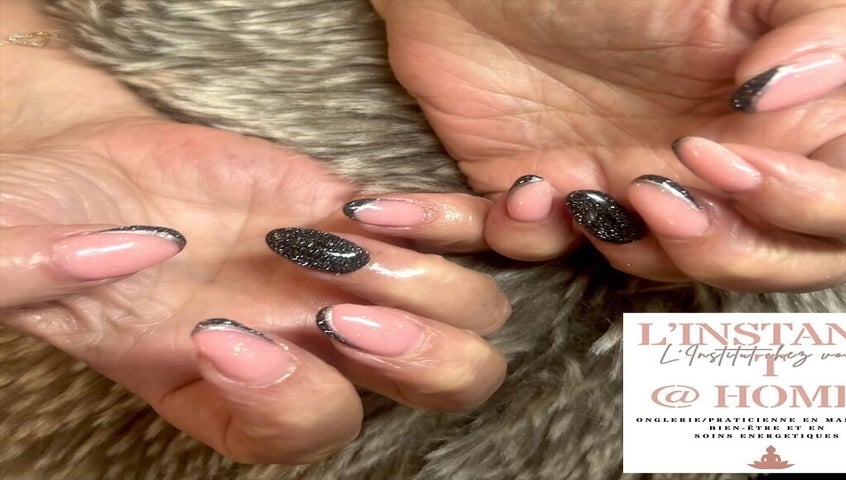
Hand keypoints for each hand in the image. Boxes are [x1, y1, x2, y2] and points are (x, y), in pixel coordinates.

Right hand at [1, 1, 507, 463]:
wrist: (94, 177)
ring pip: (463, 312)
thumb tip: (127, 254)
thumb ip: (37, 274)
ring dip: (424, 280)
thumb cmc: (52, 233)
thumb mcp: (14, 263)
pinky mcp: (360, 214)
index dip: (285, 396)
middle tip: (334, 309)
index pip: (307, 430)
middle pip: (436, 385)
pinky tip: (374, 206)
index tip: (216, 331)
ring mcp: (351, 280)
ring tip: (342, 233)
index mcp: (237, 395)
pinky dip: (445, 219)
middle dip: (411, 354)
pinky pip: (451, 228)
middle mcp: (315, 349)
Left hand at [373, 0, 845, 290]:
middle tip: (664, 182)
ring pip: (690, 277)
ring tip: (591, 191)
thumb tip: (809, 89)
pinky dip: (536, 236)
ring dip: (648, 252)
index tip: (740, 141)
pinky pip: (558, 258)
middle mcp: (728, 160)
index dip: (839, 198)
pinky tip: (523, 188)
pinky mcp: (556, 203)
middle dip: (739, 246)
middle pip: (801, 261)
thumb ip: (831, 14)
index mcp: (787, 107)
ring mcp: (642, 189)